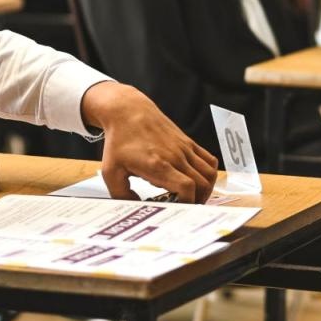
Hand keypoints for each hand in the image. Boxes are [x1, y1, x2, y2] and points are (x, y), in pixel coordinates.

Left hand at [80, 83, 217, 202]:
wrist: (128, 112)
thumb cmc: (119, 141)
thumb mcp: (111, 171)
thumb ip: (121, 194)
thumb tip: (136, 208)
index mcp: (158, 165)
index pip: (186, 187)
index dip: (187, 202)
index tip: (178, 208)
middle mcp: (175, 156)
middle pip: (202, 184)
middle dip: (197, 200)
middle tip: (186, 207)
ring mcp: (184, 149)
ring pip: (210, 173)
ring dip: (207, 189)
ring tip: (194, 197)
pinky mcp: (188, 143)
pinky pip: (210, 160)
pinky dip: (210, 173)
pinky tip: (198, 180)